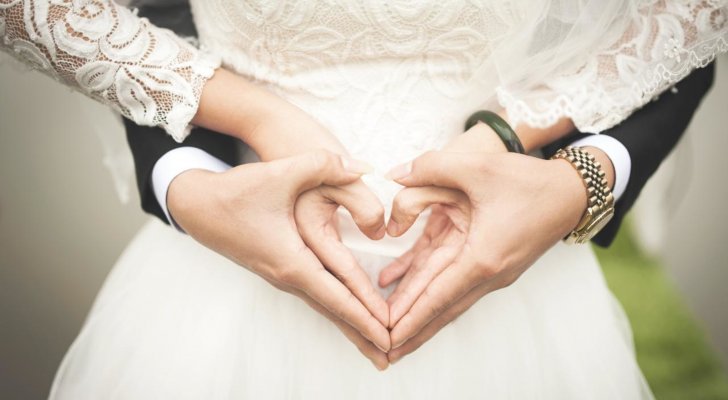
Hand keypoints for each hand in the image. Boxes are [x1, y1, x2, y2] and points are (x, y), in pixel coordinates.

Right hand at [168, 150, 390, 368]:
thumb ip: (324, 165)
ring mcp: (282, 275)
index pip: (337, 296)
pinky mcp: (280, 268)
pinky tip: (348, 313)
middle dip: (363, 333)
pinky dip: (337, 308)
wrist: (196, 205)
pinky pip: (316, 295)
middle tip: (391, 355)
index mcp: (291, 261)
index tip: (389, 335)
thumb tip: (364, 167)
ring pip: (325, 306)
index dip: (365, 315)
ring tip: (374, 344)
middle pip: (333, 312)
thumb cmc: (236, 192)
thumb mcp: (281, 173)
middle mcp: (287, 275)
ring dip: (351, 324)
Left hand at [382, 150, 589, 363]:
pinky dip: (429, 286)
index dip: (410, 317)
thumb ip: (431, 167)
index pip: (437, 296)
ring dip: (420, 314)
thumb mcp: (477, 166)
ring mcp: (492, 272)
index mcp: (482, 257)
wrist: (571, 193)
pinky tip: (402, 282)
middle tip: (383, 350)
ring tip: (393, 332)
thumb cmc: (528, 181)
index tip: (388, 338)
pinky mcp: (491, 263)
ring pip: (447, 298)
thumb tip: (395, 175)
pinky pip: (454, 280)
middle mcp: (488, 273)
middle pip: (441, 308)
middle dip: (412, 330)